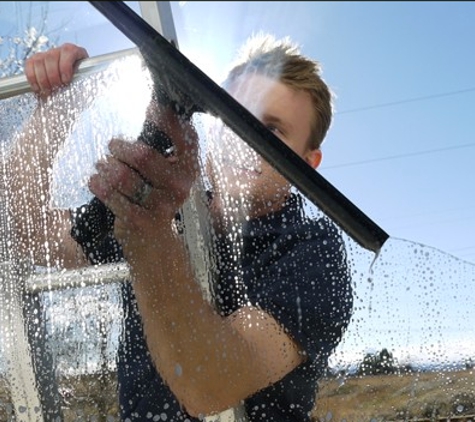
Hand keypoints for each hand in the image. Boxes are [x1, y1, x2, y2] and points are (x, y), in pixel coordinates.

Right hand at [25, 43, 88, 99]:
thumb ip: (84, 81)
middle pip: (51, 57)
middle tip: (56, 88)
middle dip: (52, 75)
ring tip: (48, 91)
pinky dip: (32, 77)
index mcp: (75, 51)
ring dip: (42, 78)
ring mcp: (47, 53)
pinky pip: (29, 64)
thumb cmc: (81, 82)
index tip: (66, 80)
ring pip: (39, 61)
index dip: (65, 66)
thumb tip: (82, 89)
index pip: (68, 52)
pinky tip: (37, 88)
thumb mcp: (86, 80)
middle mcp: (60, 50)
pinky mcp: (36, 59)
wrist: (73, 84)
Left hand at [88, 104, 199, 252]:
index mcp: (190, 170)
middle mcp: (180, 186)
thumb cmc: (156, 201)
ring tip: (101, 165)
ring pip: (123, 175)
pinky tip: (95, 180)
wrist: (155, 244)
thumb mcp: (166, 176)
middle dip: (120, 148)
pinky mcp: (141, 220)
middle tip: (112, 145)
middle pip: (144, 155)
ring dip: (106, 166)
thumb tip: (153, 110)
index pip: (186, 138)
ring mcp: (162, 205)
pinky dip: (97, 184)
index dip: (168, 120)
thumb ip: (162, 150)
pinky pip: (110, 195)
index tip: (151, 109)